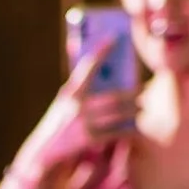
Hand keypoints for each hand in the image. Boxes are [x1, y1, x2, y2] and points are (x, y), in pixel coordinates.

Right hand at [11, 41, 136, 188]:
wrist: (44, 150)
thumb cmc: (59, 123)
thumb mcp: (64, 102)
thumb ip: (81, 88)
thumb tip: (105, 74)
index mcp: (71, 92)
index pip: (88, 66)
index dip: (101, 51)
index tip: (113, 38)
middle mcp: (77, 106)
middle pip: (114, 96)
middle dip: (132, 94)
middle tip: (144, 91)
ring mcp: (84, 123)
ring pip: (118, 114)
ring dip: (134, 111)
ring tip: (142, 109)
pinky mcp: (89, 139)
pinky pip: (116, 132)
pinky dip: (128, 130)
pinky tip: (136, 128)